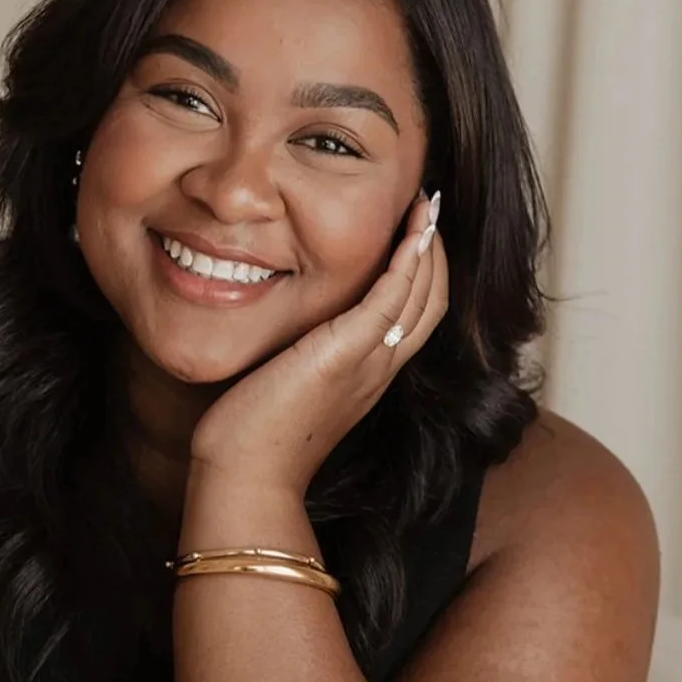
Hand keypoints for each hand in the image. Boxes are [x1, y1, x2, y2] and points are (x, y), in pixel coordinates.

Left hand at [189, 194, 446, 494]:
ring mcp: (369, 362)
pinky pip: (393, 298)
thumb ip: (300, 356)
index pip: (416, 315)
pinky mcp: (346, 353)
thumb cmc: (252, 439)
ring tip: (425, 205)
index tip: (414, 234)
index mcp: (368, 375)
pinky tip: (413, 231)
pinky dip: (409, 262)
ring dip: (429, 246)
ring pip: (423, 296)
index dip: (423, 273)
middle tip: (428, 206)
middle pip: (432, 302)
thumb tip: (286, 332)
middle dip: (435, 252)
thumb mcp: (287, 385)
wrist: (246, 476)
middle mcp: (379, 368)